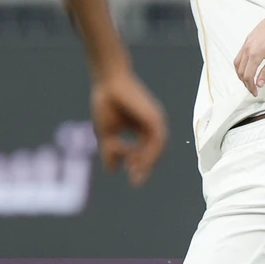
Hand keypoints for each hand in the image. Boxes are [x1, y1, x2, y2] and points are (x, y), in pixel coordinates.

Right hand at [89, 67, 166, 185]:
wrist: (107, 82)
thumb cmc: (106, 102)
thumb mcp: (107, 133)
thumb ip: (111, 151)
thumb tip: (113, 171)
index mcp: (143, 128)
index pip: (146, 152)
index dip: (140, 166)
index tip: (133, 180)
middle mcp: (153, 125)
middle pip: (154, 152)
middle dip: (145, 167)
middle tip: (136, 181)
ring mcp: (156, 120)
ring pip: (158, 148)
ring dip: (147, 162)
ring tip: (134, 173)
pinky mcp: (155, 117)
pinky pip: (157, 140)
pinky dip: (148, 152)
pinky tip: (135, 160)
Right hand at [235, 15, 264, 94]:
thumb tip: (259, 84)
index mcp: (254, 55)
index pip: (248, 76)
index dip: (250, 86)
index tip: (255, 92)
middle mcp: (247, 50)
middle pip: (240, 71)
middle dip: (245, 82)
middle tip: (253, 89)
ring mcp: (245, 44)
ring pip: (237, 63)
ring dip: (240, 74)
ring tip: (248, 81)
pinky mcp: (247, 41)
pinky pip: (239, 56)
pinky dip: (240, 65)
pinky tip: (247, 68)